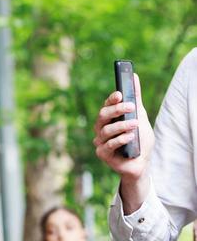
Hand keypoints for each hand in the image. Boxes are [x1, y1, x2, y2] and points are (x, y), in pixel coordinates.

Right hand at [93, 73, 153, 212]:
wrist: (141, 164)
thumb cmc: (139, 141)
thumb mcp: (140, 117)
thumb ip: (136, 99)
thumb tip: (134, 77)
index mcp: (109, 119)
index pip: (107, 105)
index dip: (112, 99)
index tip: (120, 93)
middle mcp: (101, 128)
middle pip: (102, 115)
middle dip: (116, 110)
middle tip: (130, 107)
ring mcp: (100, 141)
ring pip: (106, 130)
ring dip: (122, 126)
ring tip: (135, 125)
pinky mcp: (102, 153)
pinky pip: (108, 144)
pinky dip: (120, 140)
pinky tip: (130, 137)